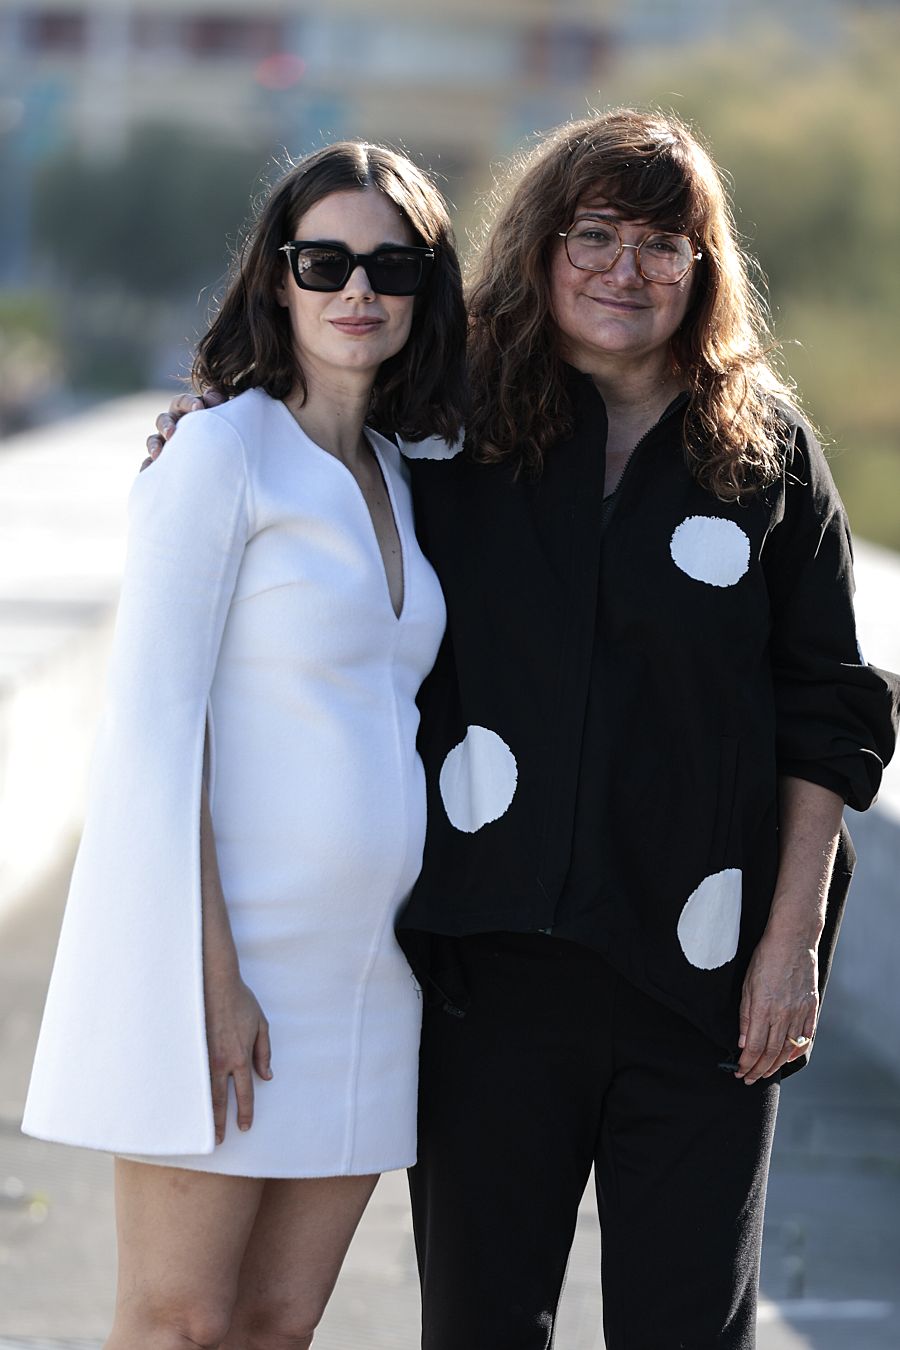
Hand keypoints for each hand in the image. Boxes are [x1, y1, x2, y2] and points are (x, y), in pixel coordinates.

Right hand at [141, 388, 225, 469]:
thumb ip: (218, 402)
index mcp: (185, 410)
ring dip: (154, 446)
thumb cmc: (223, 432)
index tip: (199, 408)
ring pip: (153, 440)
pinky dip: (147, 467)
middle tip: (172, 434)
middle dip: (166, 425)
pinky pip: (150, 464)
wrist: (222, 459)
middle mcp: (172, 425)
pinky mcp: (161, 462)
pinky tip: (148, 472)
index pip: (182, 402)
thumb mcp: (224, 415)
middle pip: (162, 420)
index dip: (189, 403)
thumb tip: (212, 396)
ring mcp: (165, 443)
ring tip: (157, 455)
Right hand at [204, 971, 272, 1142]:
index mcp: (240, 1057)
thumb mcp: (261, 1024)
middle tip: (217, 1140)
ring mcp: (202, 1057)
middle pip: (220, 1101)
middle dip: (219, 1122)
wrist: (214, 982)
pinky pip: (188, 1077)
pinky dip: (187, 1093)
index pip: (245, 1093)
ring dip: (202, 1113)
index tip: (244, 1127)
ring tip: (200, 1130)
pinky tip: (183, 1104)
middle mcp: (221, 1062)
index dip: (245, 1112)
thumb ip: (264, 1052)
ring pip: (201, 1093)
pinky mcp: (188, 1049)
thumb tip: (267, 1076)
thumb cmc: (239, 1001)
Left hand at [735, 928, 817, 1084]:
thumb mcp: (747, 985)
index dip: (746, 1064)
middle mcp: (783, 1014)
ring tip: (765, 1072)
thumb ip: (745, 1016)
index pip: (754, 1047)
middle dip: (758, 1070)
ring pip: (788, 1049)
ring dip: (775, 1065)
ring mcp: (800, 1012)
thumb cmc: (765, 958)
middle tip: (749, 1078)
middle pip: (771, 1053)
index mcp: (763, 1008)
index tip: (740, 1072)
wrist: (792, 940)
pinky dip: (797, 1051)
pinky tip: (788, 1058)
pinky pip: (806, 1037)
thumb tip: (742, 1043)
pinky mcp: (812, 1007)